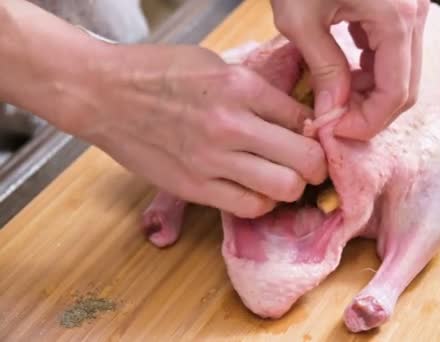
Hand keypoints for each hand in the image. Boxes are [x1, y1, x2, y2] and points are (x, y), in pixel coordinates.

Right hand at [68, 45, 326, 217]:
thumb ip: (257, 92)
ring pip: (285, 189)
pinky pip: (250, 207)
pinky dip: (261, 201)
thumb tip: (293, 118)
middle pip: (306, 160)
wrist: (104, 94)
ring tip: (282, 177)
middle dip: (317, 164)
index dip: (316, 130)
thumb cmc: (158, 73)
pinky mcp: (195, 188)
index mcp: (241, 86)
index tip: (310, 136)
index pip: (305, 118)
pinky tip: (254, 188)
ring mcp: (213, 160)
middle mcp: (233, 125)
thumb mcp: (215, 64)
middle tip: (310, 163)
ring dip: (291, 185)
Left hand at [271, 0, 428, 139]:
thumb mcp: (301, 19)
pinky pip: (395, 51)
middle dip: (371, 112)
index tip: (336, 131)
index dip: (367, 123)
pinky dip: (372, 71)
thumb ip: (324, 70)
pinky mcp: (399, 7)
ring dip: (371, 94)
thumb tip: (333, 113)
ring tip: (334, 102)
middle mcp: (415, 15)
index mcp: (397, 18)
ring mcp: (411, 10)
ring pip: (403, 72)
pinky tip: (344, 75)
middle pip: (406, 87)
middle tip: (335, 122)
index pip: (396, 94)